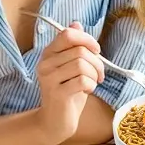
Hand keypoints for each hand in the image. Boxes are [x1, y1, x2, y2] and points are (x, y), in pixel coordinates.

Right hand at [35, 22, 104, 144]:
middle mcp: (45, 64)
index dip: (87, 39)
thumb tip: (76, 24)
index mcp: (49, 53)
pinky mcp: (56, 94)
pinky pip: (82, 80)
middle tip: (99, 73)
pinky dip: (91, 85)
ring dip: (95, 74)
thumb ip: (74, 46)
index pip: (67, 34)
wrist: (56, 120)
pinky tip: (87, 90)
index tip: (96, 50)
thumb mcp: (73, 65)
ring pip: (82, 64)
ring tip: (93, 82)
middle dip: (97, 62)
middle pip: (79, 50)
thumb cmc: (68, 89)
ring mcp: (48, 79)